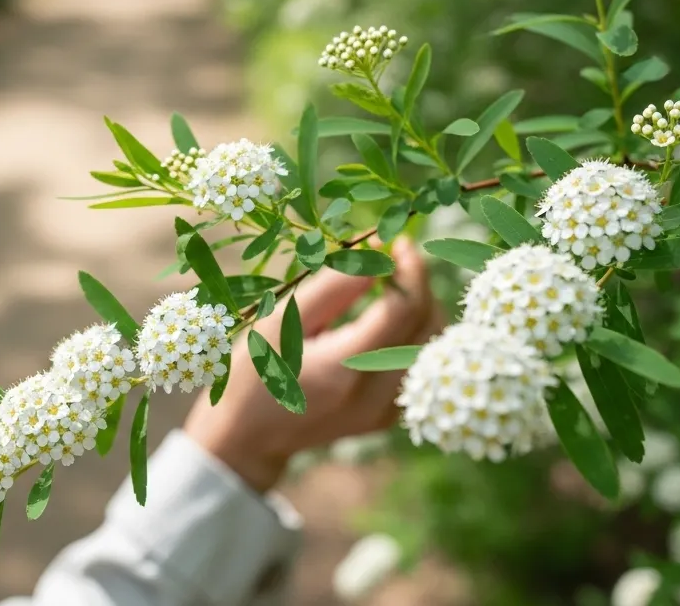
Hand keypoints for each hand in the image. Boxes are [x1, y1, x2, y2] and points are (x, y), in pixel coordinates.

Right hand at [183, 235, 440, 493]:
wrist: (249, 437)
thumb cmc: (256, 369)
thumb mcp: (281, 321)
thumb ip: (332, 288)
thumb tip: (379, 255)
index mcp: (343, 367)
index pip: (403, 309)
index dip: (409, 269)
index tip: (397, 242)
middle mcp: (372, 395)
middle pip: (426, 327)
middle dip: (419, 285)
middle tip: (395, 259)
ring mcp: (383, 412)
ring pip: (430, 348)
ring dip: (421, 309)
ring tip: (393, 286)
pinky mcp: (387, 418)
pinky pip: (417, 366)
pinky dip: (413, 335)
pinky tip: (388, 320)